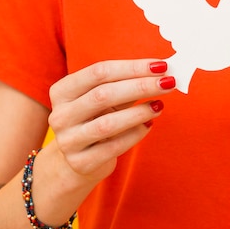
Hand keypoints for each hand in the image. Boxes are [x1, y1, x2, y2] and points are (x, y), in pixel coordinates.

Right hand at [48, 59, 174, 181]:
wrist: (78, 160)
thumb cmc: (96, 120)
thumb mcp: (105, 99)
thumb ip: (127, 84)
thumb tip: (161, 71)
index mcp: (63, 91)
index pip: (99, 72)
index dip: (131, 67)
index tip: (160, 65)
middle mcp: (60, 115)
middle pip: (103, 94)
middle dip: (140, 86)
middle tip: (168, 83)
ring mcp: (68, 141)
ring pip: (108, 123)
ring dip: (139, 112)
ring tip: (159, 104)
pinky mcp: (81, 163)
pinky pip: (114, 147)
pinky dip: (135, 134)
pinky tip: (149, 124)